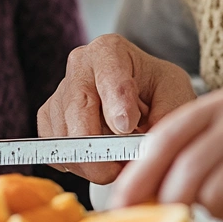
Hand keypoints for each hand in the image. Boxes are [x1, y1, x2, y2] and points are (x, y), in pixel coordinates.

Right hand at [37, 34, 195, 183]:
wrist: (138, 89)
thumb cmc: (156, 87)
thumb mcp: (174, 92)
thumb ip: (167, 113)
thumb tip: (146, 144)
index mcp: (110, 51)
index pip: (110, 79)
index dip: (117, 106)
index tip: (127, 127)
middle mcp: (79, 65)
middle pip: (78, 111)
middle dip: (98, 149)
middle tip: (119, 170)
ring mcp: (60, 91)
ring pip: (63, 135)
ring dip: (90, 161)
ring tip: (117, 165)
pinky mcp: (48, 116)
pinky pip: (53, 149)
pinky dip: (75, 164)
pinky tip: (97, 160)